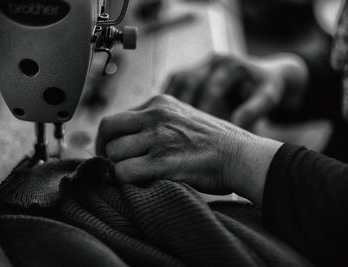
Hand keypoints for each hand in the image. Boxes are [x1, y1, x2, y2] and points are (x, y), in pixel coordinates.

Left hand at [96, 95, 281, 205]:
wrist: (241, 155)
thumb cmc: (214, 141)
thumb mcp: (183, 118)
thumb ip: (157, 122)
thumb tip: (130, 138)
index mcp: (159, 102)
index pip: (116, 118)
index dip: (111, 138)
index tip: (118, 152)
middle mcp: (155, 114)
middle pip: (107, 129)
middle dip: (105, 149)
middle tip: (114, 164)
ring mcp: (158, 137)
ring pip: (113, 153)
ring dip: (118, 168)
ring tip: (133, 175)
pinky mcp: (162, 161)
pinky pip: (123, 172)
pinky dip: (126, 182)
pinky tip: (141, 183)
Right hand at [165, 53, 307, 128]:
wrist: (266, 76)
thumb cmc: (269, 89)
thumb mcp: (269, 98)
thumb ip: (254, 109)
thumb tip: (236, 123)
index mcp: (232, 64)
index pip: (211, 88)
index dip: (204, 109)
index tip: (198, 131)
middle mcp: (214, 60)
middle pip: (189, 80)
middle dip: (182, 105)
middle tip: (177, 128)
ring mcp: (203, 63)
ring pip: (178, 78)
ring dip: (169, 99)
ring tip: (163, 121)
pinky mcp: (195, 69)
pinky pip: (175, 81)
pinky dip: (168, 96)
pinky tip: (162, 113)